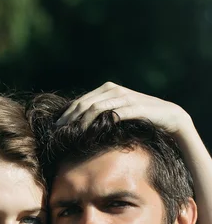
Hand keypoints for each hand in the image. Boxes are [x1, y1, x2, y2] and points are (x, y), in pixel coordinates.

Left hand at [56, 81, 192, 136]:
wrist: (168, 115)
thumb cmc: (140, 116)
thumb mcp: (118, 110)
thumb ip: (102, 112)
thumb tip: (80, 124)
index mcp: (107, 89)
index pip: (81, 101)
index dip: (66, 114)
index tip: (55, 127)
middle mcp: (113, 90)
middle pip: (84, 104)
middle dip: (69, 118)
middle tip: (58, 132)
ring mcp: (124, 97)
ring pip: (95, 108)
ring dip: (80, 122)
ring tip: (71, 134)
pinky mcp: (133, 108)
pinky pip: (112, 115)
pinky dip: (99, 124)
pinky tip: (91, 134)